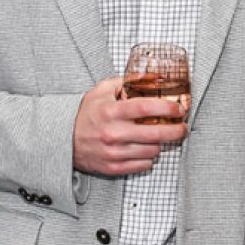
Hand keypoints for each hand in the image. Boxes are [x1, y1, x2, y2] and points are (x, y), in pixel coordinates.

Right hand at [72, 76, 187, 175]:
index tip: (179, 109)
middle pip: (155, 134)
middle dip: (176, 131)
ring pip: (152, 151)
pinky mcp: (112, 167)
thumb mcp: (101, 91)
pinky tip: (145, 150)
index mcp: (111, 111)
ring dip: (160, 144)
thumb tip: (153, 77)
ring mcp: (113, 152)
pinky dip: (148, 158)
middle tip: (182, 127)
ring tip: (158, 138)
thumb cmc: (86, 114)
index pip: (146, 108)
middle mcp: (113, 133)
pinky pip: (143, 165)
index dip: (167, 108)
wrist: (62, 139)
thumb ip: (126, 82)